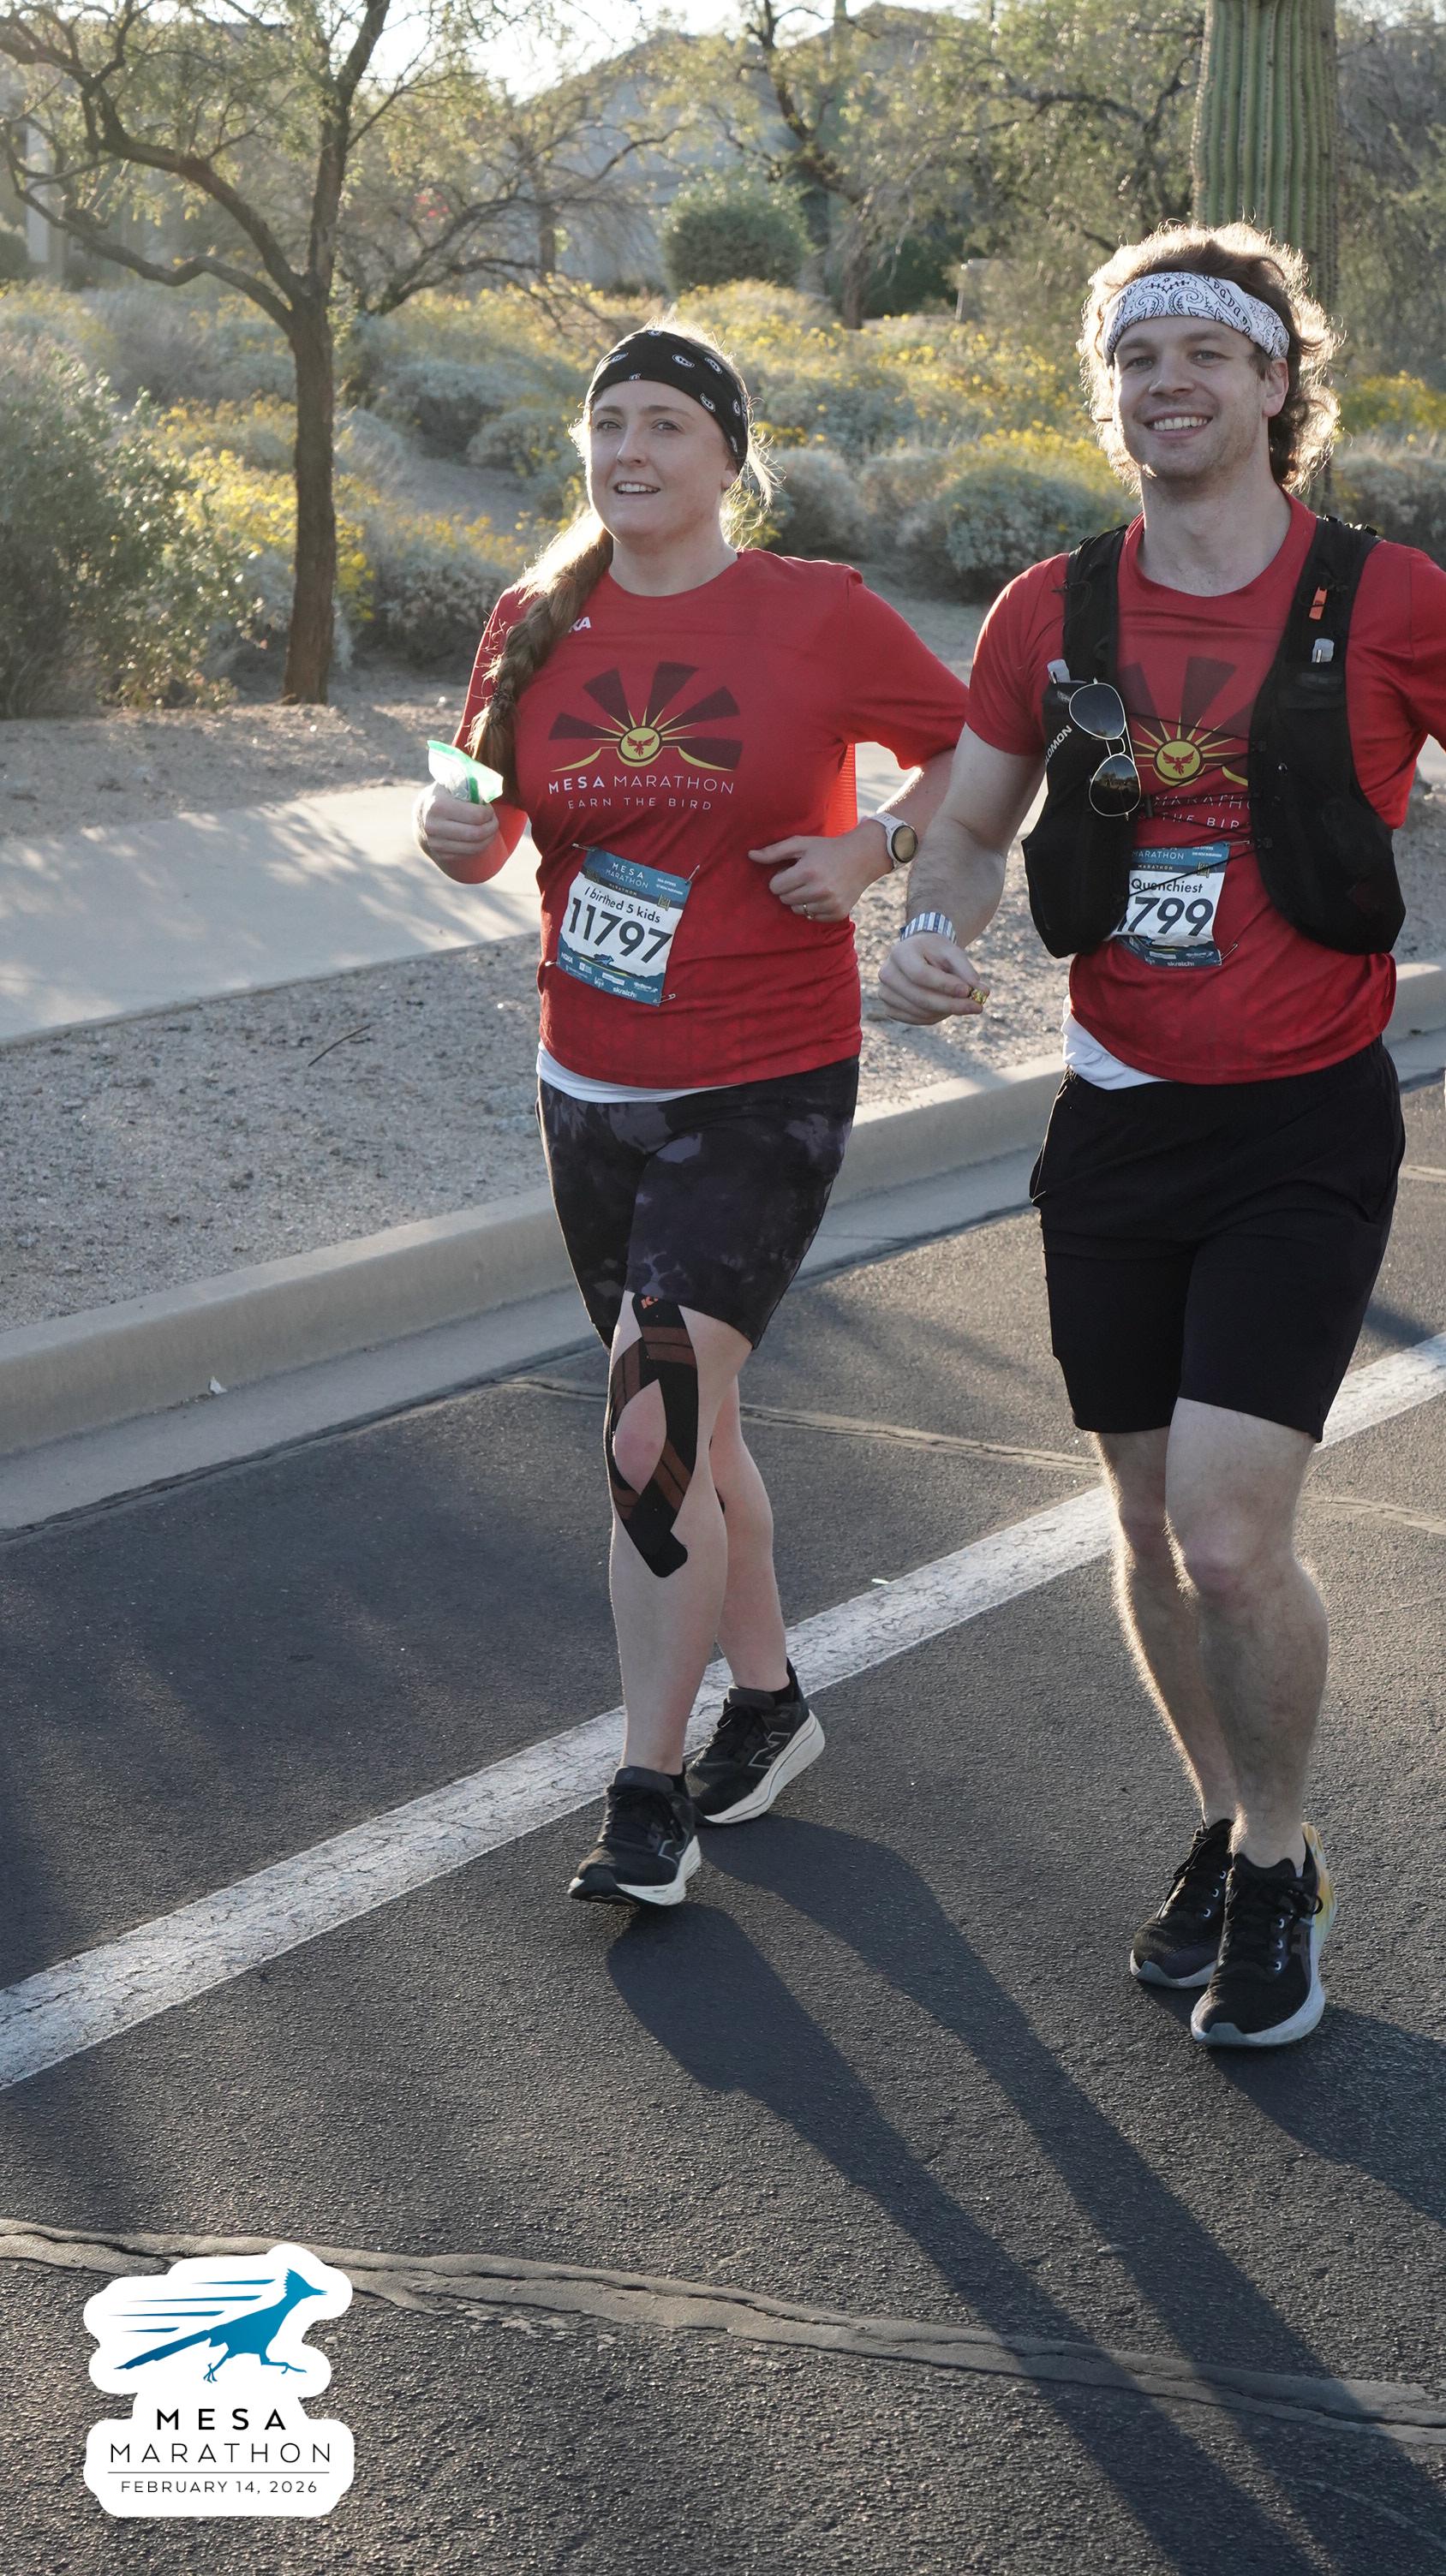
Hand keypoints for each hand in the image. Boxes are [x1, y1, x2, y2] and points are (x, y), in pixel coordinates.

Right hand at [414, 781, 501, 877]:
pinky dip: (478, 846)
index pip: (476, 816)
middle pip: (477, 834)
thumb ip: (469, 783)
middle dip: (492, 827)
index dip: (488, 812)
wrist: (422, 814)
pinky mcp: (441, 855)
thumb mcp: (451, 783)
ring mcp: (436, 843)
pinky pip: (468, 854)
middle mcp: (434, 827)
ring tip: (490, 829)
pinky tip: (478, 837)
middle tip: (493, 821)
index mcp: (438, 806)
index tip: (488, 808)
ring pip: (475, 847)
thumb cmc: (444, 795)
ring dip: (489, 838)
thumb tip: (489, 790)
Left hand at [748, 823, 885, 922]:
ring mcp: (830, 904)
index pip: (775, 887)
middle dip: (789, 889)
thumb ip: (774, 851)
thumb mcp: (801, 844)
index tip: (791, 871)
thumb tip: (750, 856)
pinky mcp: (838, 913)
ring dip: (800, 899)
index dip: (779, 878)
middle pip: (784, 900)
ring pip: (797, 910)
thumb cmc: (827, 848)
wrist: (862, 857)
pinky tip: (823, 894)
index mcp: (808, 872)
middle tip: (803, 877)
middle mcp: (819, 890)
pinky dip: (813, 908)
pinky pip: (812, 918)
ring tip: (813, 885)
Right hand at [877, 931, 989, 1024]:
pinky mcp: (889, 1008)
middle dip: (952, 1004)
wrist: (918, 954)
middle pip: (920, 997)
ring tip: (964, 1003)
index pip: (920, 975)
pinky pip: (917, 1020)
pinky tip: (948, 1007)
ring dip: (947, 1012)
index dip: (944, 985)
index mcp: (900, 953)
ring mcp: (885, 993)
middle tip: (978, 1007)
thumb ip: (966, 970)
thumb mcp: (953, 953)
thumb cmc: (936, 952)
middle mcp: (887, 974)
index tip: (968, 991)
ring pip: (920, 1012)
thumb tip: (982, 992)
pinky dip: (937, 1017)